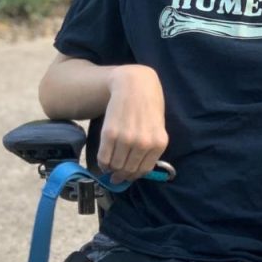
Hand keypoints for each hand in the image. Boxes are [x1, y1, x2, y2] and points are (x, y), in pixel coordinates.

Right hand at [97, 65, 168, 183]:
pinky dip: (102, 163)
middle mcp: (143, 144)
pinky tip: (103, 161)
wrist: (134, 84)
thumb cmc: (148, 104)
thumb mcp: (158, 127)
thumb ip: (151, 148)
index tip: (127, 177)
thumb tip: (137, 169)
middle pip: (129, 170)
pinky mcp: (109, 133)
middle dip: (121, 175)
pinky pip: (104, 157)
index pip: (144, 170)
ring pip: (116, 166)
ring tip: (109, 167)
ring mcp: (126, 139)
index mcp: (158, 143)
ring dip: (111, 170)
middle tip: (116, 176)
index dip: (133, 176)